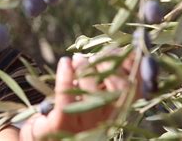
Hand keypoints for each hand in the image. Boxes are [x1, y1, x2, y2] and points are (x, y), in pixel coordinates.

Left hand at [20, 52, 139, 139]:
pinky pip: (67, 96)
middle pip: (120, 91)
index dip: (135, 67)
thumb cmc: (71, 111)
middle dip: (111, 65)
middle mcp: (105, 123)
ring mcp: (84, 126)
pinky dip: (66, 75)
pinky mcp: (62, 124)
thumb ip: (104, 78)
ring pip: (93, 93)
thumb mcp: (91, 94)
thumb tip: (115, 49)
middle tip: (99, 53)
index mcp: (116, 114)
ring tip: (79, 59)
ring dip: (87, 69)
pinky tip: (65, 62)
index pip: (136, 91)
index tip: (125, 49)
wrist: (45, 135)